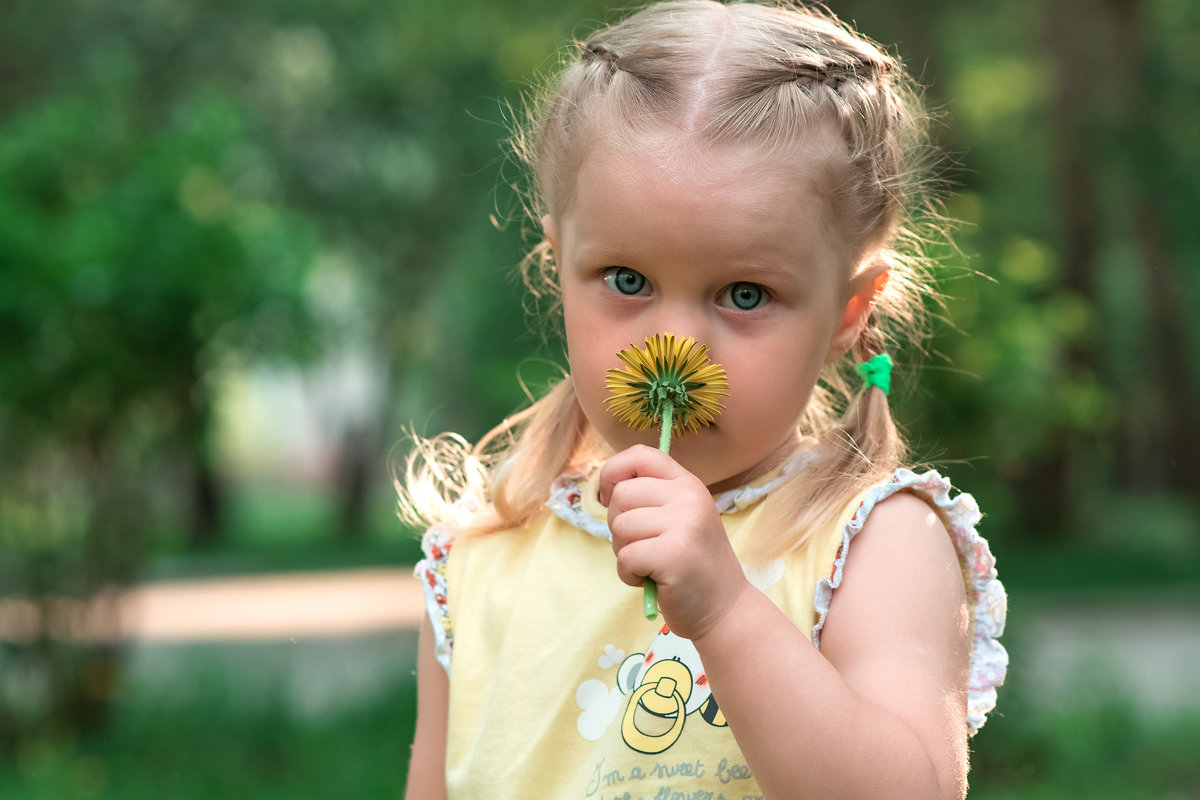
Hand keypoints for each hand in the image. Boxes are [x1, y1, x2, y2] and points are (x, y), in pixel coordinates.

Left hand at [597, 444, 749, 639]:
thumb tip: (605, 488)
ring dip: (624, 552)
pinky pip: (625, 557)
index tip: (611, 498)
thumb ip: (649, 497)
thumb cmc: (690, 564)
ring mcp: (684, 523)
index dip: (612, 473)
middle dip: (619, 526)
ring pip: (620, 526)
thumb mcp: (678, 517)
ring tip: (650, 564)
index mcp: (687, 483)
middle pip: (621, 495)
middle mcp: (689, 496)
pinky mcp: (675, 554)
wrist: (724, 608)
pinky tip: (652, 580)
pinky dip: (629, 574)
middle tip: (643, 546)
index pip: (639, 455)